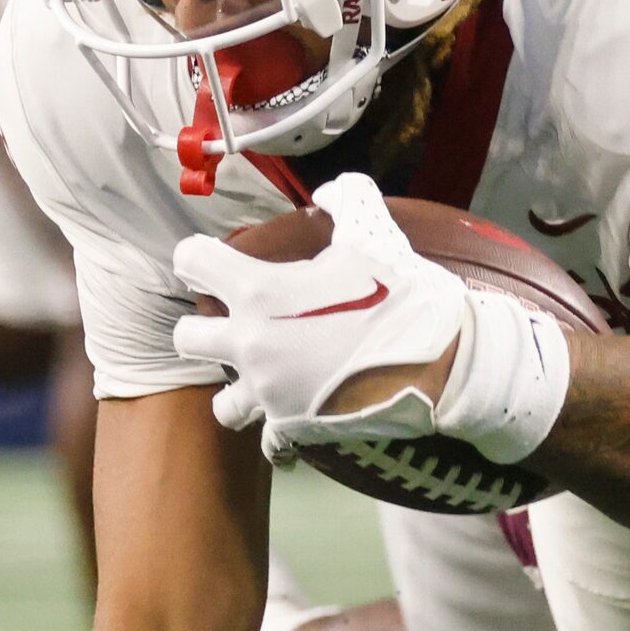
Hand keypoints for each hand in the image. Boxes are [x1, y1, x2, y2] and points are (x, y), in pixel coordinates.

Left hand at [172, 175, 468, 457]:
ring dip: (236, 387)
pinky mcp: (294, 427)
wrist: (443, 361)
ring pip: (220, 403)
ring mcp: (270, 392)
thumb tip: (334, 189)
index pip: (191, 262)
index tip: (214, 261)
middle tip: (238, 322)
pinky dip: (279, 431)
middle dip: (204, 327)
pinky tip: (296, 415)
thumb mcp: (375, 235)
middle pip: (187, 337)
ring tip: (262, 375)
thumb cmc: (403, 295)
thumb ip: (347, 200)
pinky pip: (269, 442)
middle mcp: (253, 344)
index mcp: (261, 291)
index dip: (200, 256)